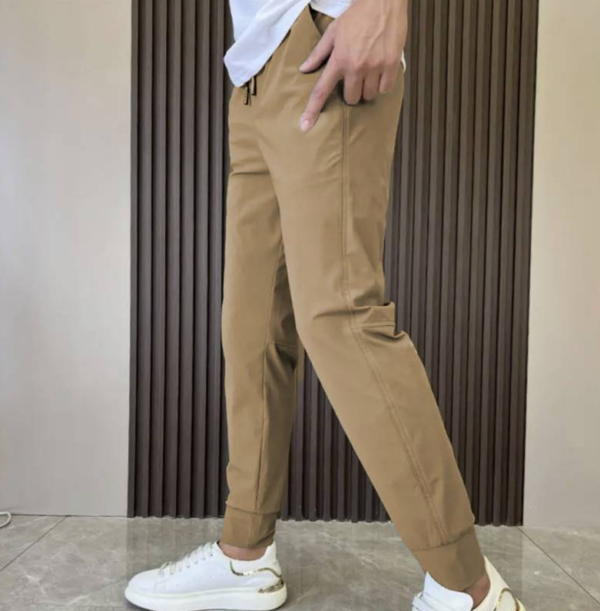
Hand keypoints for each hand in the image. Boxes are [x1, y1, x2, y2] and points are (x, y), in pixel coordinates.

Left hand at [299, 0, 407, 131]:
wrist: (383, 1)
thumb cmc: (358, 15)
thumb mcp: (334, 31)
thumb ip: (319, 53)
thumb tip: (304, 69)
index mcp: (339, 60)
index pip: (322, 90)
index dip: (313, 110)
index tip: (305, 125)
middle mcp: (356, 66)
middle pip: (351, 99)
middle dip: (352, 92)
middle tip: (355, 78)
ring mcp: (375, 67)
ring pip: (369, 96)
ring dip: (367, 89)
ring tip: (369, 72)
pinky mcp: (391, 64)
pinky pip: (385, 89)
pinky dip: (383, 84)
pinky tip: (381, 72)